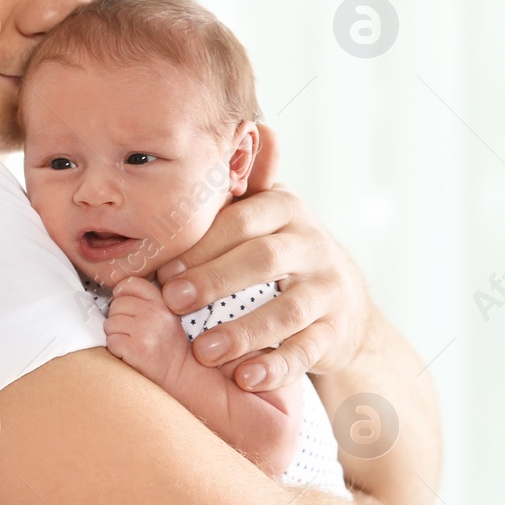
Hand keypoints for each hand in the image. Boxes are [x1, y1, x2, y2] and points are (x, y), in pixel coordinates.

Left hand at [102, 276, 190, 386]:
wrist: (181, 373)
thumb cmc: (168, 345)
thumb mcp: (165, 315)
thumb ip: (145, 301)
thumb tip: (116, 293)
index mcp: (161, 303)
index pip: (130, 283)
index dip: (122, 294)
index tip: (125, 306)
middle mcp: (154, 314)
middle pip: (116, 305)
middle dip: (118, 318)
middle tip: (131, 331)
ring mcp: (144, 331)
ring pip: (109, 324)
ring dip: (115, 335)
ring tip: (131, 342)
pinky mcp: (135, 349)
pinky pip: (111, 342)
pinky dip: (116, 349)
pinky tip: (129, 353)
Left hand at [157, 125, 368, 391]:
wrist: (341, 301)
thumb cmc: (275, 250)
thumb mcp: (260, 213)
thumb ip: (240, 184)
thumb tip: (252, 127)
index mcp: (283, 210)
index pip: (240, 221)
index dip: (201, 245)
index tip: (163, 269)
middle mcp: (311, 245)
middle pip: (261, 260)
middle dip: (214, 281)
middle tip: (173, 303)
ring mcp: (327, 289)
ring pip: (285, 310)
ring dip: (242, 331)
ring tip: (205, 351)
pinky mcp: (335, 331)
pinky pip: (306, 350)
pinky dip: (276, 366)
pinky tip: (245, 378)